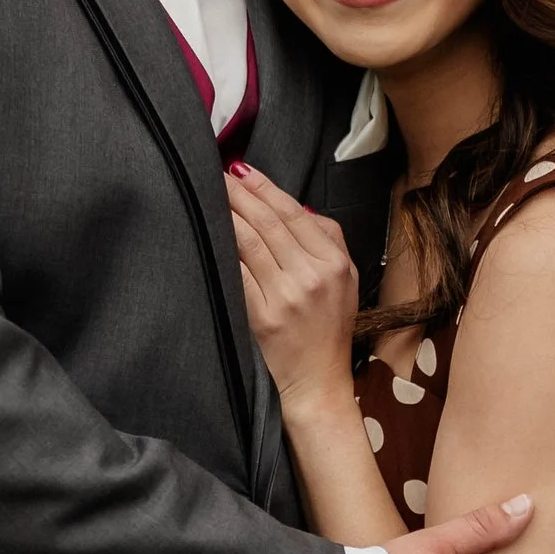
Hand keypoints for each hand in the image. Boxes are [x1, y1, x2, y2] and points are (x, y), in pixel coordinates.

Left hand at [225, 159, 359, 410]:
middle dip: (240, 194)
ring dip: (227, 215)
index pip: (294, 214)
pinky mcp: (263, 317)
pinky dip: (223, 251)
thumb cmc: (328, 330)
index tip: (241, 170)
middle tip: (215, 173)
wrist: (319, 383)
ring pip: (250, 243)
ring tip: (209, 195)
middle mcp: (312, 276)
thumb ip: (328, 240)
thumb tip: (296, 207)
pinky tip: (209, 233)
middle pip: (269, 223)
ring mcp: (287, 297)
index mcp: (334, 263)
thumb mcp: (345, 281)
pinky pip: (238, 275)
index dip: (265, 188)